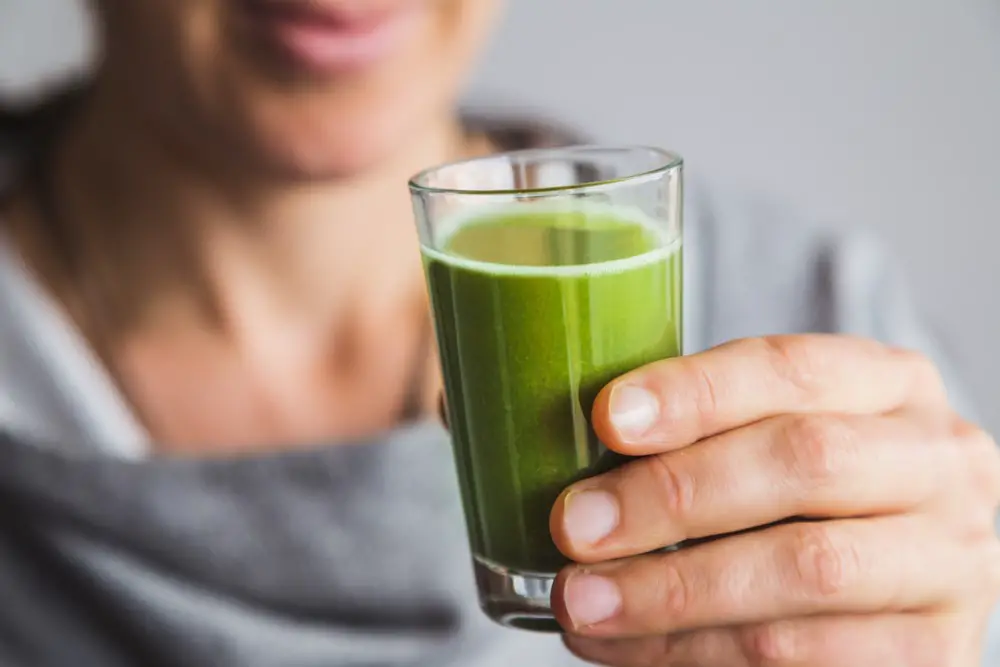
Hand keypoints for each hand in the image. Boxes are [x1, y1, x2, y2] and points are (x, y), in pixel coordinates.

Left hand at [549, 335, 999, 665]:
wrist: (896, 580)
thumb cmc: (806, 494)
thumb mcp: (774, 435)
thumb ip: (707, 433)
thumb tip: (581, 459)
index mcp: (890, 383)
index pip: (790, 367)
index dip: (694, 392)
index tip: (607, 419)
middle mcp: (937, 460)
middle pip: (802, 462)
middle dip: (672, 495)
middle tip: (576, 526)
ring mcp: (950, 558)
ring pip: (803, 569)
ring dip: (672, 592)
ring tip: (583, 601)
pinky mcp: (938, 649)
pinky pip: (806, 654)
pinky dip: (700, 653)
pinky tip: (632, 646)